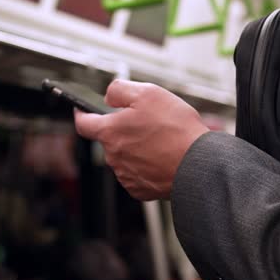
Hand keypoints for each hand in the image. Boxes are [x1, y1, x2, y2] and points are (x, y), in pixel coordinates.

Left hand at [74, 80, 208, 200]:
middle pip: (110, 139)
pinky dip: (146, 165)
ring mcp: (126, 175)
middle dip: (124, 130)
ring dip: (136, 148)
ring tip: (161, 141)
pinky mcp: (140, 189)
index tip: (82, 110)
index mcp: (110, 132)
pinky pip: (137, 174)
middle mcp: (114, 156)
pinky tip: (163, 158)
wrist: (198, 164)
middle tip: (148, 123)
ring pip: (125, 156)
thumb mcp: (149, 93)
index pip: (84, 123)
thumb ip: (120, 90)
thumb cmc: (177, 130)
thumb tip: (108, 97)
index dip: (82, 114)